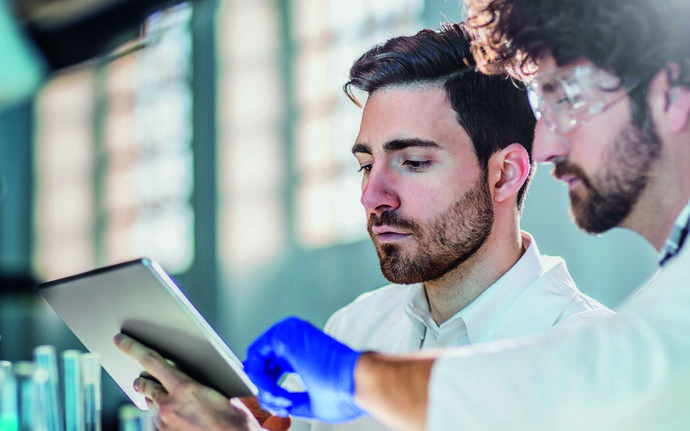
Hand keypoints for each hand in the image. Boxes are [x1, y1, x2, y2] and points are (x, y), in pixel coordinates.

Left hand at [114, 333, 275, 430]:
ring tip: (167, 400)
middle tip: (141, 378)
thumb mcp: (218, 391)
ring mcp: (164, 424)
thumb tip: (188, 377)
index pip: (151, 360)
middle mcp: (169, 405)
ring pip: (151, 405)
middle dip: (142, 380)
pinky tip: (177, 418)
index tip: (121, 340)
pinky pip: (158, 422)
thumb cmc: (233, 419)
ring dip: (155, 400)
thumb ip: (196, 381)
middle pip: (144, 385)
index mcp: (184, 388)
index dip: (133, 348)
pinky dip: (163, 418)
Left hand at [243, 317, 364, 422]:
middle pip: (262, 362)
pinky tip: (274, 390)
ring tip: (282, 400)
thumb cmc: (346, 390)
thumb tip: (276, 404)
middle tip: (280, 405)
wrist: (358, 382)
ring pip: (256, 359)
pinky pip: (255, 355)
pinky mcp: (284, 334)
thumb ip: (291, 398)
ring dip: (263, 385)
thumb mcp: (311, 400)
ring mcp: (290, 333)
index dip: (269, 388)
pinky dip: (259, 377)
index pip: (272, 365)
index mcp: (303, 350)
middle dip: (265, 389)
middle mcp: (295, 338)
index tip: (280, 404)